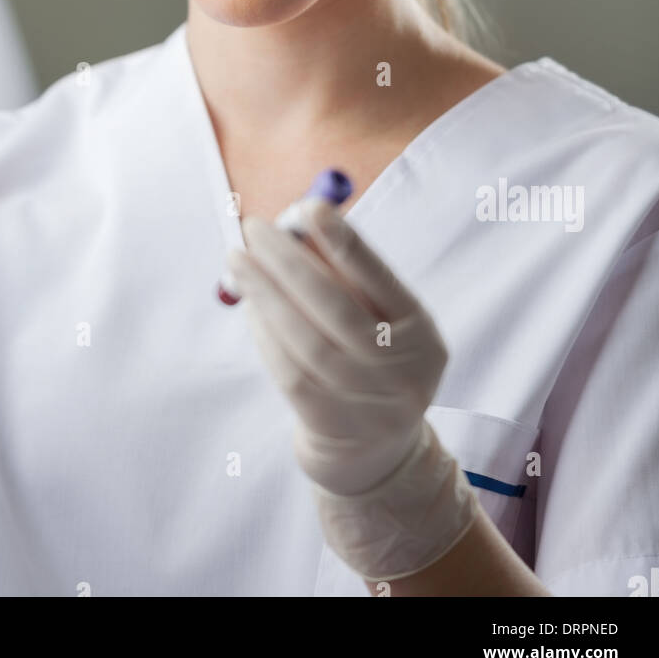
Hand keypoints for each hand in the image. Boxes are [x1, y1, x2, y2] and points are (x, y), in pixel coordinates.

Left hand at [227, 199, 478, 580]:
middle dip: (290, 263)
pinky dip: (265, 336)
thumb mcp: (376, 318)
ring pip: (308, 343)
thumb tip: (295, 225)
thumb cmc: (369, 358)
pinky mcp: (333, 428)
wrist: (374, 449)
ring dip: (266, 295)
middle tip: (253, 229)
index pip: (381, 280)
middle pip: (338, 310)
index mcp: (420, 330)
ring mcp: (370, 405)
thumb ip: (343, 275)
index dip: (345, 243)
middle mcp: (404, 370)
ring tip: (238, 262)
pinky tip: (250, 308)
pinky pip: (290, 374)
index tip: (309, 208)